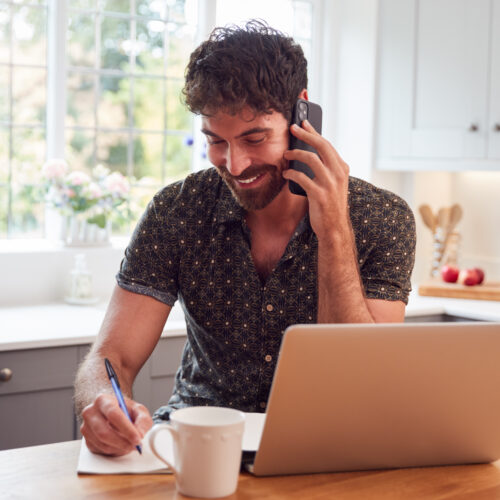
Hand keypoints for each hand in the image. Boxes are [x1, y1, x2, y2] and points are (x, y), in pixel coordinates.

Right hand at [80, 393, 152, 455]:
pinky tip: (121, 446)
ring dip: (119, 448)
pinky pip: (100, 450)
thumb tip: (140, 434)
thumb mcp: (138, 410)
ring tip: (130, 445)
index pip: (113, 414)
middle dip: (122, 442)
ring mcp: (86, 427)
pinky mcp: (86, 440)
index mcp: (103, 400)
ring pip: (102, 444)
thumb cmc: (125, 410)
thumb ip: (142, 421)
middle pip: (104, 432)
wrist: (112, 411)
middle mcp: (90, 413)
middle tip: (135, 446)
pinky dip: (113, 451)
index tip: (138, 438)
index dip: (126, 429)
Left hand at [282, 120, 350, 241]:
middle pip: (321, 146)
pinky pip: (302, 177)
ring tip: (285, 154)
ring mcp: (330, 184)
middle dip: (305, 134)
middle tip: (292, 128)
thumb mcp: (333, 184)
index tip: (303, 122)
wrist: (334, 228)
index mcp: (342, 169)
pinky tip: (286, 173)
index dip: (314, 132)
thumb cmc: (330, 205)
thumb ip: (326, 169)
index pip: (327, 145)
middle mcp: (338, 174)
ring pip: (311, 159)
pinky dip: (292, 173)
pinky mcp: (319, 195)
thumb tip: (307, 152)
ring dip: (295, 153)